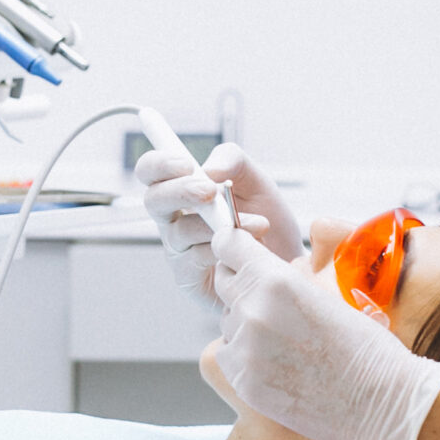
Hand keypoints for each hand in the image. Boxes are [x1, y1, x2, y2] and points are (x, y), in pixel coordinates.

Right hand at [135, 142, 306, 307]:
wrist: (288, 259)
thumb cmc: (266, 219)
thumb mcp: (256, 181)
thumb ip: (233, 162)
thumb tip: (209, 169)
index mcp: (182, 191)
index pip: (151, 171)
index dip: (158, 164)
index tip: (186, 164)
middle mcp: (173, 220)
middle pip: (153, 200)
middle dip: (179, 191)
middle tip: (210, 191)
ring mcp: (179, 250)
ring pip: (181, 230)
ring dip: (219, 223)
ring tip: (258, 224)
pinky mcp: (189, 278)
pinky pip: (195, 259)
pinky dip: (223, 249)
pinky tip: (247, 248)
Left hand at [212, 227, 439, 439]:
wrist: (380, 402)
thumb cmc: (366, 346)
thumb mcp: (328, 292)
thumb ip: (284, 277)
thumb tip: (256, 267)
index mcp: (278, 280)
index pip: (228, 244)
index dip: (233, 246)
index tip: (239, 253)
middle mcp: (254, 310)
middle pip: (224, 282)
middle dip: (241, 284)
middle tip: (269, 301)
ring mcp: (245, 348)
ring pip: (227, 321)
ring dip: (245, 323)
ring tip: (286, 341)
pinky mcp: (242, 381)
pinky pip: (228, 356)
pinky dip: (244, 357)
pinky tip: (278, 364)